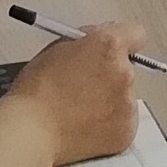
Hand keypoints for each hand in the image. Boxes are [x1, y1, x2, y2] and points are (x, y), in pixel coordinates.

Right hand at [1, 23, 142, 165]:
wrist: (31, 132)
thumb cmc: (36, 88)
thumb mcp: (57, 48)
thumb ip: (87, 41)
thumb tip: (100, 44)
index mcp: (109, 46)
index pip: (136, 34)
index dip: (123, 43)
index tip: (109, 53)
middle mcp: (125, 73)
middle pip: (127, 68)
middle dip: (110, 75)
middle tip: (83, 89)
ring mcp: (128, 105)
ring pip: (125, 97)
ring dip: (110, 101)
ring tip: (79, 113)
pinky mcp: (127, 132)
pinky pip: (123, 122)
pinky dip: (108, 125)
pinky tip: (85, 129)